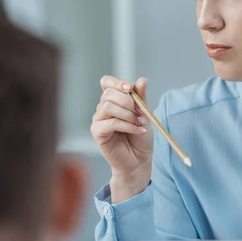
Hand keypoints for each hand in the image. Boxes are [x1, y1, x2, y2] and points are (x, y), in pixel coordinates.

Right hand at [90, 76, 152, 201]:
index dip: (117, 82)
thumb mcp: (144, 114)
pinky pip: (110, 123)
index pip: (107, 82)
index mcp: (113, 100)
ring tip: (140, 123)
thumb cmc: (140, 138)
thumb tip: (142, 80)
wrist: (139, 160)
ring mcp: (99, 120)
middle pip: (108, 93)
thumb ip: (141, 98)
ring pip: (108, 106)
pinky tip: (137, 130)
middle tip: (141, 112)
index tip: (130, 89)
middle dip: (127, 101)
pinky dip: (126, 125)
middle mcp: (103, 108)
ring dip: (128, 114)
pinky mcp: (97, 132)